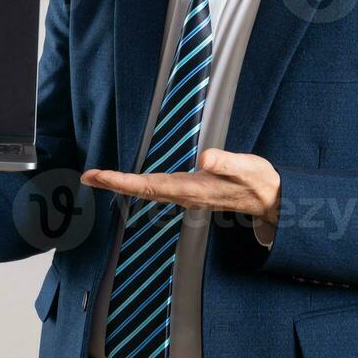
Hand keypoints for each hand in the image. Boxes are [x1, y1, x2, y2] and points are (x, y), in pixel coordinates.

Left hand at [80, 149, 280, 222]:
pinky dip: (137, 184)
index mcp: (193, 189)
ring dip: (122, 184)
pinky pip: (156, 189)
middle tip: (87, 176)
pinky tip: (128, 181)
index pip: (150, 185)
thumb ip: (227, 163)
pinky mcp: (189, 191)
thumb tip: (206, 158)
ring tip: (99, 177)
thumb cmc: (259, 181)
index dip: (122, 181)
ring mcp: (186, 195)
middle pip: (142, 190)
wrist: (270, 199)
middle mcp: (185, 195)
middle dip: (113, 184)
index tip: (99, 176)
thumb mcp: (247, 167)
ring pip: (147, 191)